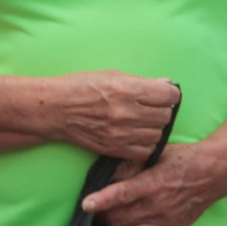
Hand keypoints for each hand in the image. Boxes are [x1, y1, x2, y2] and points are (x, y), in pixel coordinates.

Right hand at [47, 72, 182, 159]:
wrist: (56, 109)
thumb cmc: (81, 87)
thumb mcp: (111, 75)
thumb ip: (142, 81)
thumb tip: (168, 84)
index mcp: (127, 89)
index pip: (169, 94)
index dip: (169, 93)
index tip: (163, 93)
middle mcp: (127, 112)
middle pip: (165, 115)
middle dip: (161, 109)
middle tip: (149, 107)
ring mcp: (121, 133)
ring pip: (158, 134)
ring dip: (153, 127)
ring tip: (140, 121)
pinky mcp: (115, 148)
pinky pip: (145, 150)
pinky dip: (145, 143)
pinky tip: (135, 134)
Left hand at [82, 139, 226, 225]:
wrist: (213, 172)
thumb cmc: (181, 159)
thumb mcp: (154, 153)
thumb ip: (130, 163)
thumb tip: (108, 172)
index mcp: (151, 184)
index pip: (122, 194)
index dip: (102, 200)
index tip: (86, 205)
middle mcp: (157, 207)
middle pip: (120, 220)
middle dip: (103, 217)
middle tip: (97, 212)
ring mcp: (166, 224)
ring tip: (113, 223)